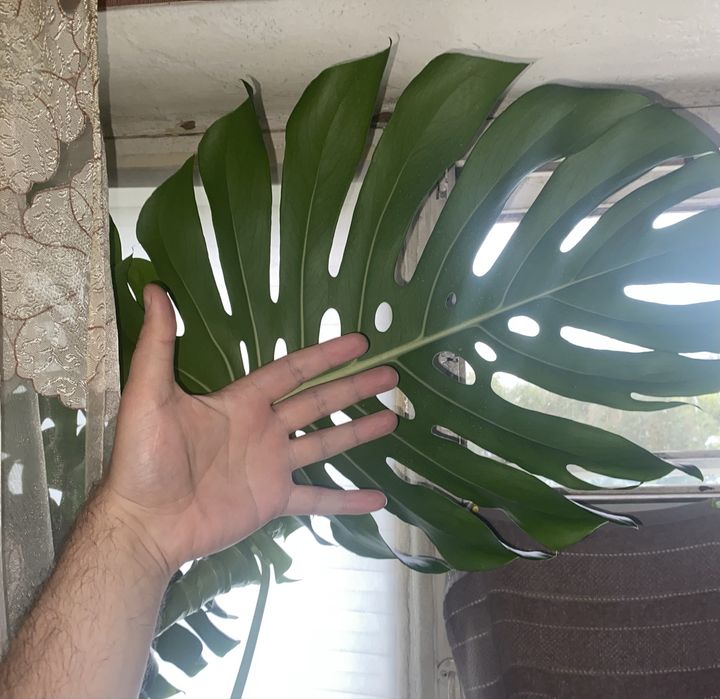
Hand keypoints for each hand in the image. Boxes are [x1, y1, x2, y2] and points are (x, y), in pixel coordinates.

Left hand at [102, 284, 397, 577]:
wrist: (143, 523)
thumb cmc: (144, 459)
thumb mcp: (149, 396)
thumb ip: (158, 345)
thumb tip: (155, 290)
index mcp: (241, 403)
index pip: (292, 371)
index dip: (325, 355)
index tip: (358, 342)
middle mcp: (263, 430)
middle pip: (317, 402)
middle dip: (353, 387)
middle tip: (390, 375)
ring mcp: (271, 466)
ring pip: (324, 443)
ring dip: (357, 432)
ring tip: (391, 418)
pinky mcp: (272, 501)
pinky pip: (317, 499)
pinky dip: (346, 501)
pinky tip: (377, 500)